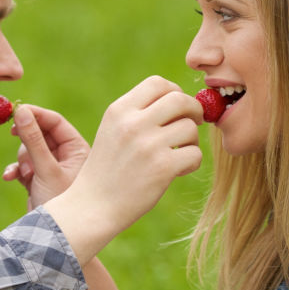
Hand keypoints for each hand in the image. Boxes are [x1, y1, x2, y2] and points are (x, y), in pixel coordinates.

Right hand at [3, 104, 89, 209]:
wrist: (53, 239)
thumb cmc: (60, 205)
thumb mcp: (45, 170)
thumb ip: (33, 140)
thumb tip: (22, 111)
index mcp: (78, 150)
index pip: (56, 122)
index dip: (35, 115)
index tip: (16, 110)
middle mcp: (68, 157)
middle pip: (40, 133)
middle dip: (26, 142)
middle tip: (14, 135)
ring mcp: (53, 169)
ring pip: (29, 149)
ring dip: (22, 159)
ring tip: (26, 174)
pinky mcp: (40, 180)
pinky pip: (24, 166)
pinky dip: (16, 170)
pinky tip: (10, 177)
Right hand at [43, 76, 202, 261]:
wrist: (93, 206)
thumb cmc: (108, 169)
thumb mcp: (113, 131)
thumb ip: (140, 113)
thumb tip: (182, 100)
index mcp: (119, 110)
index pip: (158, 83)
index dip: (175, 91)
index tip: (176, 108)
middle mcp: (133, 123)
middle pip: (180, 99)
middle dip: (193, 110)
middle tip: (192, 124)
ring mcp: (148, 145)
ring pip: (191, 128)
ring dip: (191, 140)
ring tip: (178, 153)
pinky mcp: (163, 167)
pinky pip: (195, 154)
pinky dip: (192, 162)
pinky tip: (177, 171)